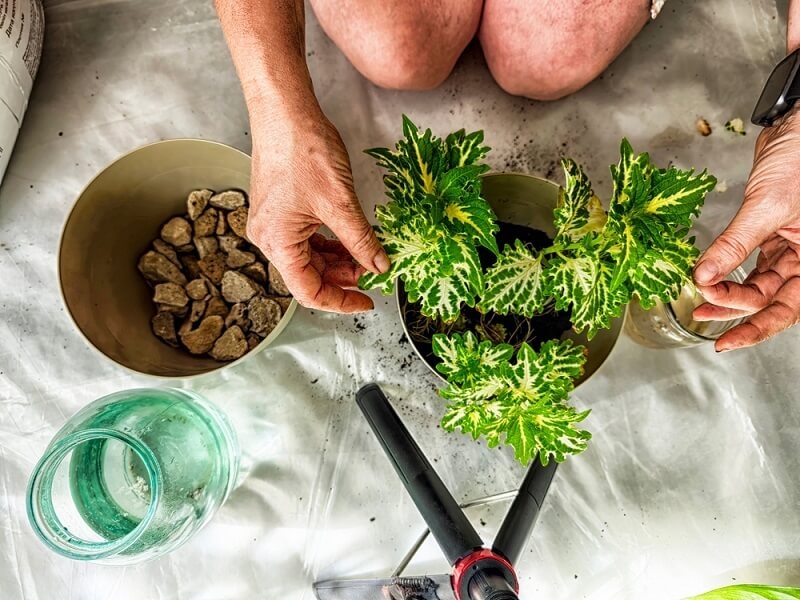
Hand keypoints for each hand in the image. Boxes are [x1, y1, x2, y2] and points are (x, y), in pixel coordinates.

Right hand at [246, 105, 388, 311]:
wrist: (285, 112)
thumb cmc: (303, 151)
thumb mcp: (341, 204)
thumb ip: (361, 241)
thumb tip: (379, 266)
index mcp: (277, 243)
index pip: (309, 291)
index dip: (340, 301)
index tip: (367, 301)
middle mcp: (268, 237)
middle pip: (308, 275)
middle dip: (342, 277)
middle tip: (374, 271)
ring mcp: (271, 223)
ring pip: (308, 257)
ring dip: (337, 260)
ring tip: (366, 254)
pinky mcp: (278, 209)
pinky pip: (304, 238)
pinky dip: (328, 242)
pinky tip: (349, 237)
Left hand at [692, 107, 799, 350]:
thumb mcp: (767, 204)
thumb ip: (735, 244)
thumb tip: (703, 275)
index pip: (790, 308)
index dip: (758, 328)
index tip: (726, 339)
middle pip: (774, 299)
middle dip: (737, 308)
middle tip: (703, 312)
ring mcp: (794, 247)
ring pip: (761, 283)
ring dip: (730, 292)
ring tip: (701, 299)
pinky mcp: (776, 233)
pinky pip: (753, 262)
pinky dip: (730, 270)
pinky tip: (710, 277)